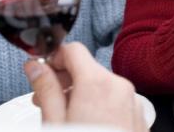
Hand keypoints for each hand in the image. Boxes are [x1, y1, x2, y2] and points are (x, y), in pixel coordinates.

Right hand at [25, 42, 146, 131]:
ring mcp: (132, 104)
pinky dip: (99, 107)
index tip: (42, 71)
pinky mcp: (138, 119)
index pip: (73, 50)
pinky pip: (115, 103)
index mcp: (97, 83)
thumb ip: (45, 89)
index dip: (53, 58)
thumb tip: (35, 67)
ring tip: (64, 118)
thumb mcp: (55, 122)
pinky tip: (85, 126)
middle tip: (44, 99)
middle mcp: (120, 88)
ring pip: (101, 86)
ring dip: (80, 95)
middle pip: (87, 69)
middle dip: (64, 81)